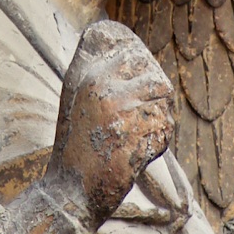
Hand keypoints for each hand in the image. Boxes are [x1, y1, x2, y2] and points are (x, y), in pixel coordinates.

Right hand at [44, 20, 173, 227]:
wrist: (69, 191)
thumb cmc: (75, 146)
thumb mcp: (75, 100)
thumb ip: (97, 74)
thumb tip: (116, 43)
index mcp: (89, 77)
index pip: (133, 55)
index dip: (143, 72)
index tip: (138, 92)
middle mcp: (105, 90)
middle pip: (157, 80)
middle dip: (157, 99)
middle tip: (144, 118)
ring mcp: (120, 115)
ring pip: (164, 105)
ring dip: (158, 122)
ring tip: (137, 137)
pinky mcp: (134, 139)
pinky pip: (164, 130)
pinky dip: (158, 143)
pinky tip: (136, 153)